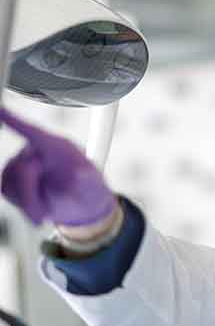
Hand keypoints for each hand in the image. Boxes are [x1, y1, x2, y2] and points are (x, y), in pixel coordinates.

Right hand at [0, 107, 115, 226]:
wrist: (82, 206)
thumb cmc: (88, 191)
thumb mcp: (93, 188)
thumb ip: (88, 180)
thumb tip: (83, 173)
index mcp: (58, 148)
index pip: (34, 132)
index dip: (15, 121)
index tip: (0, 110)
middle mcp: (37, 151)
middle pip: (20, 170)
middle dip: (30, 196)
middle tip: (44, 215)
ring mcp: (22, 163)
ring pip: (10, 182)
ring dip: (27, 203)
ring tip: (46, 210)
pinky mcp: (12, 176)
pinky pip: (6, 190)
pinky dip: (22, 205)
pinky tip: (37, 207)